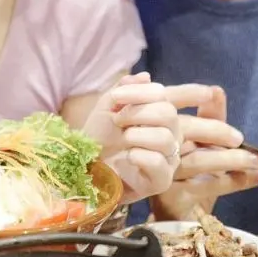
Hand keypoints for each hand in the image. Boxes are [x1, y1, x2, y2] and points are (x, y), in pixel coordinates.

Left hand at [84, 72, 181, 203]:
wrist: (86, 168)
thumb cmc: (100, 137)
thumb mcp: (106, 108)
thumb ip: (123, 90)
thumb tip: (145, 76)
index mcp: (159, 114)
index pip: (162, 94)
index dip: (139, 92)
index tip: (116, 97)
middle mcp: (170, 134)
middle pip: (168, 114)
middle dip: (138, 113)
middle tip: (117, 121)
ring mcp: (169, 158)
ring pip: (165, 138)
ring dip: (137, 135)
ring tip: (123, 140)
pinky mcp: (162, 180)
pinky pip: (160, 163)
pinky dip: (140, 156)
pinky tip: (127, 157)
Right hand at [149, 84, 257, 220]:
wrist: (173, 214)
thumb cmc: (188, 172)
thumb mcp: (198, 143)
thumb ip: (209, 118)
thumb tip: (216, 90)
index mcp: (158, 129)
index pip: (170, 107)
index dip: (188, 95)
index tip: (211, 93)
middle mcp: (155, 149)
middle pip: (185, 132)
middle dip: (217, 131)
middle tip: (242, 138)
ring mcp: (163, 173)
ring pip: (198, 161)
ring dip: (231, 159)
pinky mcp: (172, 197)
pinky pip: (206, 186)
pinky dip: (235, 181)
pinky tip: (257, 177)